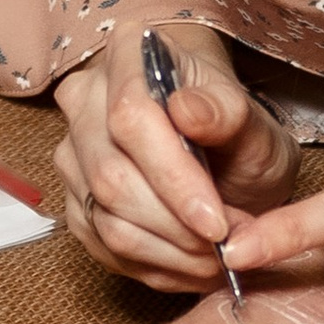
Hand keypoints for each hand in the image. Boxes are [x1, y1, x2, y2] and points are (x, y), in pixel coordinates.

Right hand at [52, 21, 303, 290]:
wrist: (222, 150)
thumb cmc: (235, 127)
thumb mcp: (252, 119)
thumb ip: (226, 114)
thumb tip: (187, 111)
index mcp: (126, 55)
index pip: (131, 119)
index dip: (174, 177)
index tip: (218, 220)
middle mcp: (83, 100)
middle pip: (111, 177)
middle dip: (176, 225)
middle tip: (229, 246)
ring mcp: (72, 155)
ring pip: (106, 220)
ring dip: (170, 253)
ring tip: (219, 257)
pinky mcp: (74, 204)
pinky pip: (103, 249)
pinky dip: (155, 268)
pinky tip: (193, 265)